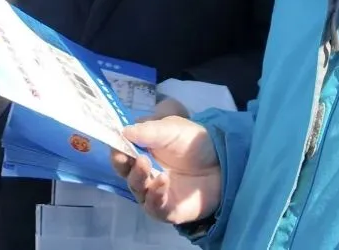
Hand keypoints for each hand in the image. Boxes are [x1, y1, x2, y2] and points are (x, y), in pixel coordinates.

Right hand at [110, 105, 221, 225]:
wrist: (224, 164)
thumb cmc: (195, 142)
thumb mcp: (173, 129)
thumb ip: (150, 130)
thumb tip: (124, 131)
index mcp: (141, 151)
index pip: (121, 151)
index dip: (116, 147)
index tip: (115, 142)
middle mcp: (144, 172)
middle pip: (124, 171)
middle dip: (122, 163)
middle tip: (127, 155)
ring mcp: (153, 192)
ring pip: (136, 188)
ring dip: (138, 176)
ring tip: (146, 164)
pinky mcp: (165, 209)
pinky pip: (154, 206)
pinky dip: (155, 195)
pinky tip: (163, 181)